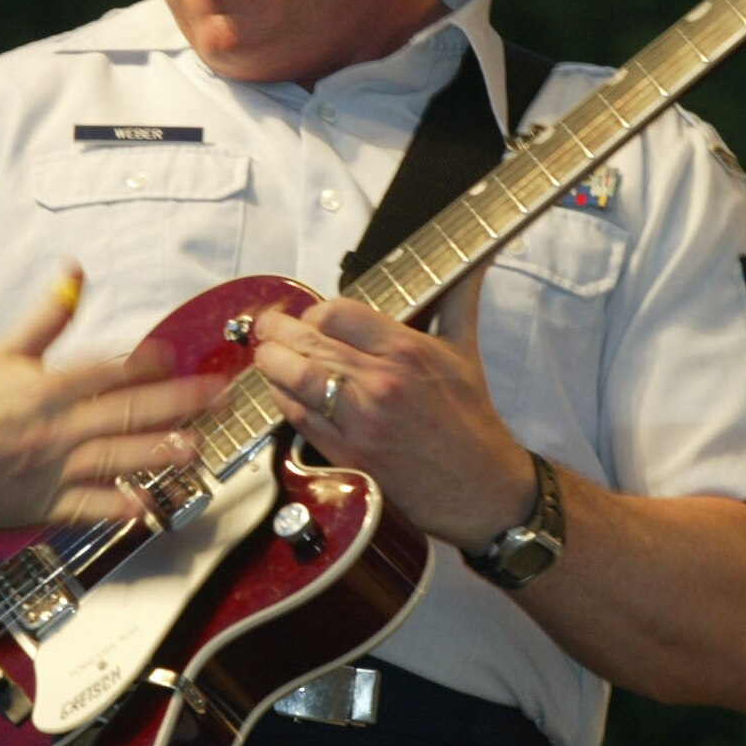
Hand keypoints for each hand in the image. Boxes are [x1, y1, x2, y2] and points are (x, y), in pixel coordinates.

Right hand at [0, 264, 222, 528]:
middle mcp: (53, 428)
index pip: (105, 370)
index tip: (177, 356)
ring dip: (157, 454)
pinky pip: (86, 508)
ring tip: (195, 450)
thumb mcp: (2, 352)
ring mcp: (50, 469)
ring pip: (113, 459)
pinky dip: (116, 508)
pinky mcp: (42, 504)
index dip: (144, 363)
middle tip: (216, 398)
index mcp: (45, 388)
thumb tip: (74, 272)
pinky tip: (147, 508)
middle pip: (124, 412)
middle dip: (177, 404)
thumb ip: (46, 316)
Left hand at [248, 268, 532, 550]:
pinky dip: (282, 399)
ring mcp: (361, 420)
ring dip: (271, 362)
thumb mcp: (465, 350)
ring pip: (296, 378)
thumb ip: (459, 298)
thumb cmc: (471, 419)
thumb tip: (476, 258)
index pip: (337, 313)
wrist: (480, 486)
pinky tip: (280, 391)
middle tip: (267, 327)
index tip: (312, 317)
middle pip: (309, 341)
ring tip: (265, 355)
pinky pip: (299, 418)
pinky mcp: (348, 453)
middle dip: (278, 331)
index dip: (316, 311)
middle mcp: (381, 382)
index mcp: (407, 350)